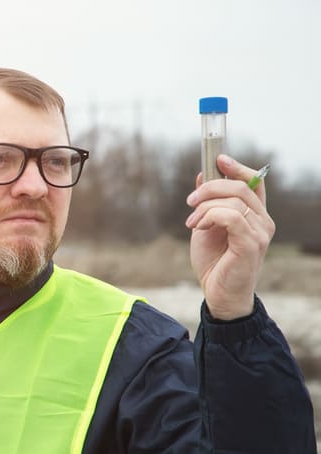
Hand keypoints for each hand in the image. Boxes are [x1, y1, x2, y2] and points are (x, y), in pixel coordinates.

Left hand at [186, 154, 274, 319]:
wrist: (218, 294)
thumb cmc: (214, 263)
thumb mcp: (205, 226)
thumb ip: (207, 203)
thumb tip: (203, 175)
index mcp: (255, 215)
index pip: (255, 182)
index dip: (237, 167)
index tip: (218, 159)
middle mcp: (263, 221)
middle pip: (241, 186)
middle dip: (210, 188)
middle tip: (189, 202)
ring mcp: (260, 233)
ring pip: (233, 200)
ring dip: (204, 207)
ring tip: (192, 223)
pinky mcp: (251, 244)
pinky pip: (231, 216)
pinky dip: (210, 216)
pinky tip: (199, 228)